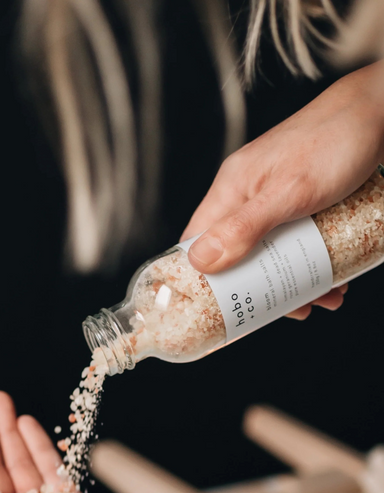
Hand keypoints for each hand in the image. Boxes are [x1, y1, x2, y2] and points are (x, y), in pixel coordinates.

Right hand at [183, 62, 383, 319]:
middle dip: (259, 288)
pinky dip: (311, 264)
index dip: (201, 278)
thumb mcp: (289, 192)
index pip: (196, 241)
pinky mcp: (299, 202)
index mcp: (231, 188)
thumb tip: (201, 262)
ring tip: (321, 299)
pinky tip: (333, 278)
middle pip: (236, 253)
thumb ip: (245, 227)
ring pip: (270, 252)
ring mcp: (273, 198)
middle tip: (285, 311)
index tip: (219, 309)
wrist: (380, 112)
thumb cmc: (335, 143)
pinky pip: (295, 242)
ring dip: (293, 282)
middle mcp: (246, 194)